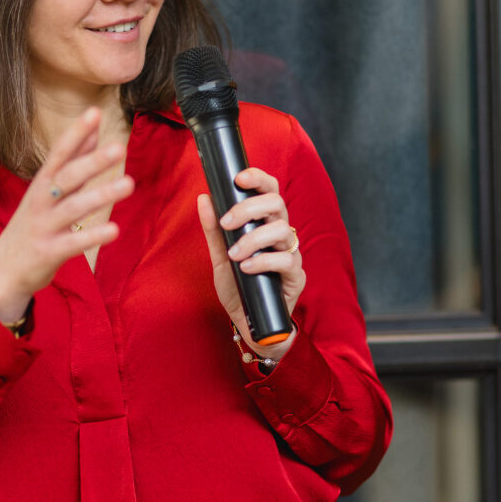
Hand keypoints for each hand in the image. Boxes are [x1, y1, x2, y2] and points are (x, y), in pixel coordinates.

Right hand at [0, 107, 133, 322]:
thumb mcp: (48, 189)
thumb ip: (73, 161)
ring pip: (74, 208)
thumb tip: (94, 129)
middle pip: (68, 177)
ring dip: (101, 195)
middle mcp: (41, 200)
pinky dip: (93, 236)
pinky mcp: (48, 252)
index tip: (94, 112)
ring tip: (129, 184)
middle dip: (92, 162)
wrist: (3, 268)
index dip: (76, 133)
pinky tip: (114, 230)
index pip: (60, 153)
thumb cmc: (34, 222)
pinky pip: (73, 243)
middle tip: (119, 147)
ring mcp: (44, 226)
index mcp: (43, 183)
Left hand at [196, 167, 304, 360]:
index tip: (238, 178)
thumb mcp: (219, 257)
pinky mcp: (296, 276)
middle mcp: (281, 234)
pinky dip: (262, 261)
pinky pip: (286, 260)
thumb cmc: (238, 286)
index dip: (258, 178)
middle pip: (277, 203)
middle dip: (249, 208)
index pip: (270, 191)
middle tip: (227, 223)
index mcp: (265, 223)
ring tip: (234, 254)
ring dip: (252, 239)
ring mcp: (291, 254)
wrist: (249, 322)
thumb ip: (213, 230)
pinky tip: (246, 268)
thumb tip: (204, 197)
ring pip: (282, 230)